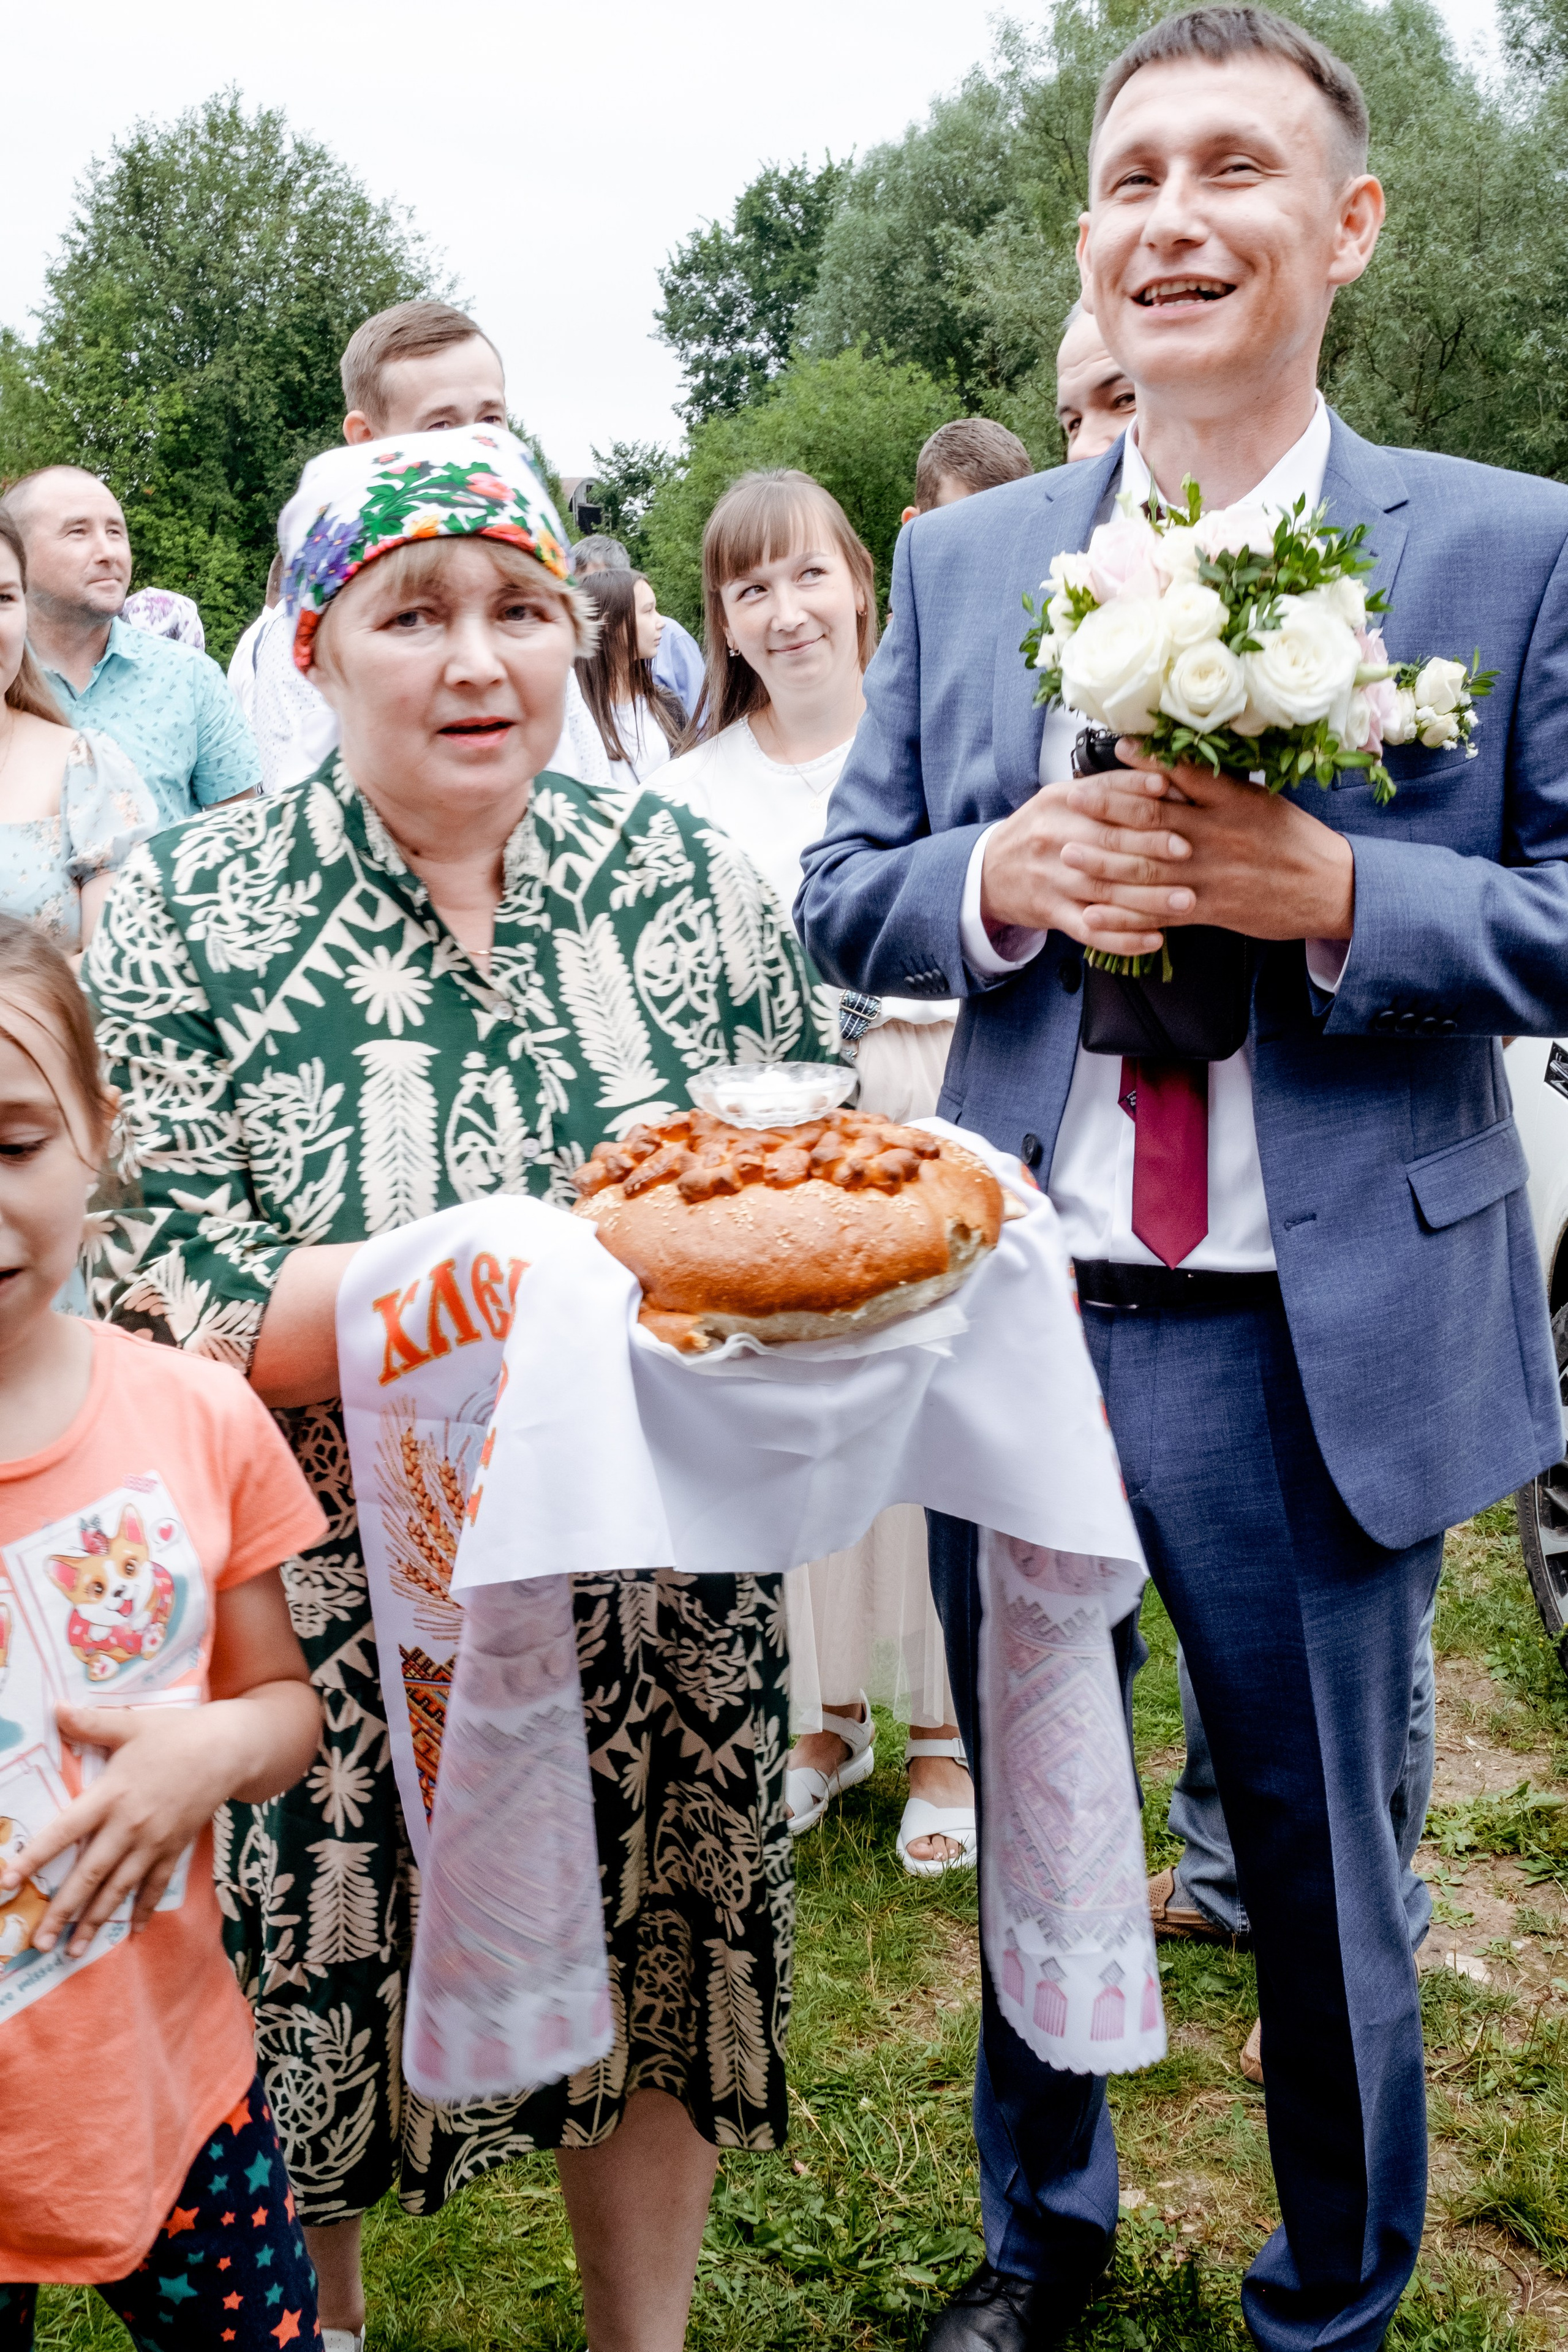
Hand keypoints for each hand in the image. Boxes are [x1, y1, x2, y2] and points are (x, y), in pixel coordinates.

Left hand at [1, 1672, 318, 1958]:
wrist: (229, 1749)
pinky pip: (155, 1885)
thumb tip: (54, 1710)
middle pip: (89, 1875)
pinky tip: (131, 1933)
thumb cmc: (176, 1734)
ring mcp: (154, 1842)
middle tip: (37, 1942)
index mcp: (112, 1795)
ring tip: (72, 1951)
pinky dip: (143, 1910)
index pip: (64, 1831)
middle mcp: (129, 1826)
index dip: (34, 1857)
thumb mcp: (131, 1723)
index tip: (8, 1882)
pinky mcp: (174, 1848)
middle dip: (61, 1912)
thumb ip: (91, 1722)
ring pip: (118, 1889)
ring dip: (93, 1922)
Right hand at [978, 764, 1190, 960]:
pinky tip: (1153, 940)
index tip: (1178, 804)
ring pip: (1104, 890)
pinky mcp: (1051, 914)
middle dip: (1152, 849)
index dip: (1142, 801)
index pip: (1106, 798)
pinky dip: (1123, 939)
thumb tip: (1167, 782)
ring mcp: (1051, 880)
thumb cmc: (1041, 830)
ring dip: (1148, 898)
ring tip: (1185, 899)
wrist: (990, 871)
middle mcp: (1053, 839)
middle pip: (1108, 844)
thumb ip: (1111, 788)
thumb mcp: (1064, 798)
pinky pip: (1089, 931)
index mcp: (1060, 802)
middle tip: (1189, 854)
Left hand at [979, 743, 1355, 952]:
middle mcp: (1216, 835)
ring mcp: (1210, 874)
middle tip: (1069, 802)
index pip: (1183, 774)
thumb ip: (1220, 790)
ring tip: (1067, 854)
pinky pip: (1158, 912)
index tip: (1116, 747)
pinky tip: (1094, 912)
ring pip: (1147, 868)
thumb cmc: (1294, 841)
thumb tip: (1179, 766)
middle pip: (1152, 820)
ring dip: (1103, 862)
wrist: (1332, 888)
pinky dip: (1123, 913)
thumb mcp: (1261, 802)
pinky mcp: (1209, 909)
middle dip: (1106, 811)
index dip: (1147, 762)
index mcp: (1232, 801)